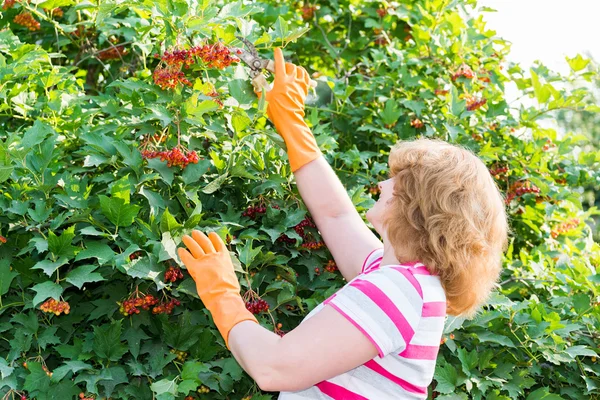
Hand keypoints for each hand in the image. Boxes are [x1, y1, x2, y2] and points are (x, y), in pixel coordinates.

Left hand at [177, 230, 256, 347]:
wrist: (224, 296)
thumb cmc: (230, 291)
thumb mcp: (229, 276)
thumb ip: (224, 271)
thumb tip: (221, 273)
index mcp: (225, 258)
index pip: (219, 245)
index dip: (215, 238)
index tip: (211, 234)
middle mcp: (215, 257)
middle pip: (206, 243)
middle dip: (200, 237)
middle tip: (195, 232)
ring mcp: (205, 261)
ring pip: (196, 247)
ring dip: (190, 241)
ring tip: (185, 237)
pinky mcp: (196, 268)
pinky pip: (188, 258)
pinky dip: (183, 253)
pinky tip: (180, 250)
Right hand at [255, 48, 311, 117]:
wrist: (289, 120)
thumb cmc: (276, 109)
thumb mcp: (265, 98)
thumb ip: (260, 88)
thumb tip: (255, 82)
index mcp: (281, 80)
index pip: (279, 63)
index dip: (278, 55)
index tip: (277, 50)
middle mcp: (292, 80)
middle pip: (290, 66)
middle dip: (285, 65)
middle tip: (281, 68)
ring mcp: (300, 85)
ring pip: (300, 70)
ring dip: (295, 68)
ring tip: (292, 70)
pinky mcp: (304, 90)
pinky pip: (307, 78)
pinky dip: (303, 75)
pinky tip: (301, 76)